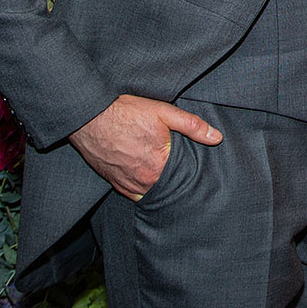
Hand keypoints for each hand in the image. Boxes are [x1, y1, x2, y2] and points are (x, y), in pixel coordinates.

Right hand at [69, 94, 221, 200]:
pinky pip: (134, 194)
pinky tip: (149, 179)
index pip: (184, 177)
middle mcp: (144, 180)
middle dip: (177, 181)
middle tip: (184, 173)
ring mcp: (127, 184)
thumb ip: (192, 126)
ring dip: (160, 186)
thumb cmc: (126, 113)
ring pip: (151, 192)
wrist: (90, 117)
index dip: (191, 172)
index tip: (197, 170)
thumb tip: (216, 138)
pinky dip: (143, 189)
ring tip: (168, 176)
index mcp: (160, 166)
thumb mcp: (164, 113)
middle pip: (168, 186)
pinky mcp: (115, 183)